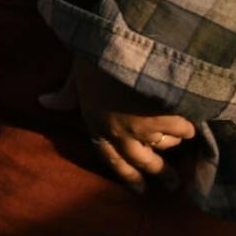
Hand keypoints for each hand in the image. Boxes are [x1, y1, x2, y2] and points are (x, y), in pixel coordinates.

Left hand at [40, 59, 195, 191]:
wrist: (123, 45)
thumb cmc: (97, 55)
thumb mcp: (77, 72)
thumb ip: (67, 91)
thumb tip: (44, 102)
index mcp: (95, 123)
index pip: (110, 159)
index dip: (126, 175)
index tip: (141, 189)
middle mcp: (118, 133)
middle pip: (143, 162)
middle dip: (161, 174)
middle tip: (174, 185)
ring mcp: (143, 128)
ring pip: (165, 145)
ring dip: (173, 141)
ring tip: (183, 136)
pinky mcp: (165, 119)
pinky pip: (183, 130)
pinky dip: (187, 123)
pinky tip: (192, 113)